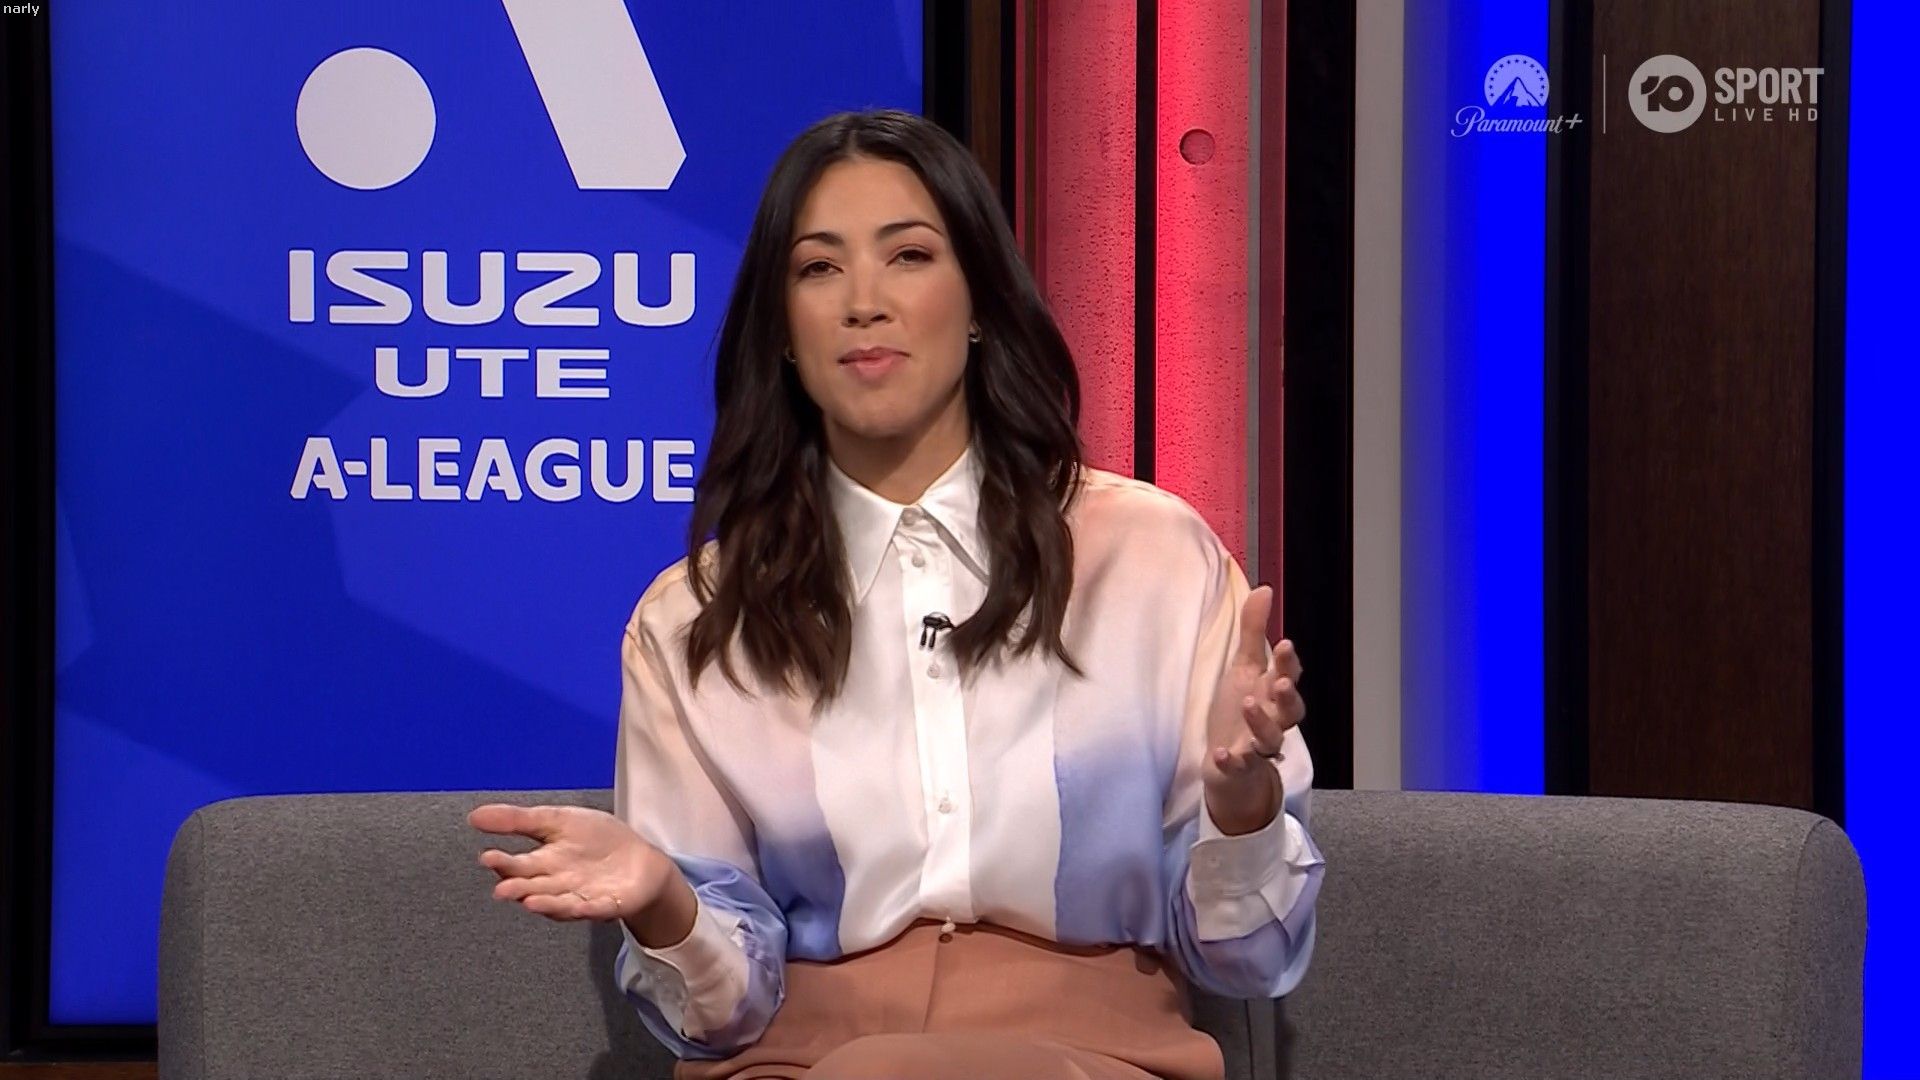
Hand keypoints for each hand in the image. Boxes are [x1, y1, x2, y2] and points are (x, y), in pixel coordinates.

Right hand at [468, 803, 673, 923]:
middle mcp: (557, 885)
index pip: (517, 866)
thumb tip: (475, 816)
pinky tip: (580, 906)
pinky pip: (596, 909)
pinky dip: (588, 909)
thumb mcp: (557, 820)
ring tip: (529, 901)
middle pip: (533, 888)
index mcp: (544, 863)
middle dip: (518, 889)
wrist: (639, 859)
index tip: (487, 857)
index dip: (503, 863)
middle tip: (502, 889)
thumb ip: (518, 820)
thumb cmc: (595, 840)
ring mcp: (581, 897)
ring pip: (559, 903)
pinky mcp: (608, 905)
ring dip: (545, 903)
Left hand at [1201, 584, 1305, 834]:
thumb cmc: (1239, 709)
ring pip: (1270, 739)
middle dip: (1288, 696)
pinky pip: (1240, 766)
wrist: (1226, 758)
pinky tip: (1222, 753)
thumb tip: (1263, 588)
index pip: (1289, 676)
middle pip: (1291, 711)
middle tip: (1279, 682)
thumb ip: (1253, 631)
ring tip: (1249, 704)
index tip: (1283, 644)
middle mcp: (1272, 719)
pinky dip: (1232, 761)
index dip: (1288, 663)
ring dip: (1261, 723)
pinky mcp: (1239, 766)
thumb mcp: (1243, 667)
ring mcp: (1257, 745)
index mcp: (1273, 692)